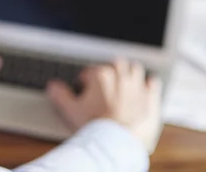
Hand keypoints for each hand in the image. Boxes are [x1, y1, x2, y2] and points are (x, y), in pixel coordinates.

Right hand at [46, 59, 161, 150]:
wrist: (118, 141)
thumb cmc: (95, 125)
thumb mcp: (71, 110)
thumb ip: (60, 95)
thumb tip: (53, 87)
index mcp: (100, 75)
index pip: (91, 71)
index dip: (86, 79)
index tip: (84, 88)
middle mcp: (120, 76)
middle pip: (115, 64)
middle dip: (110, 70)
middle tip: (106, 81)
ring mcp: (137, 86)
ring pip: (135, 68)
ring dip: (130, 72)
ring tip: (125, 80)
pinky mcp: (151, 97)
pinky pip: (153, 82)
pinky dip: (149, 83)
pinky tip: (145, 87)